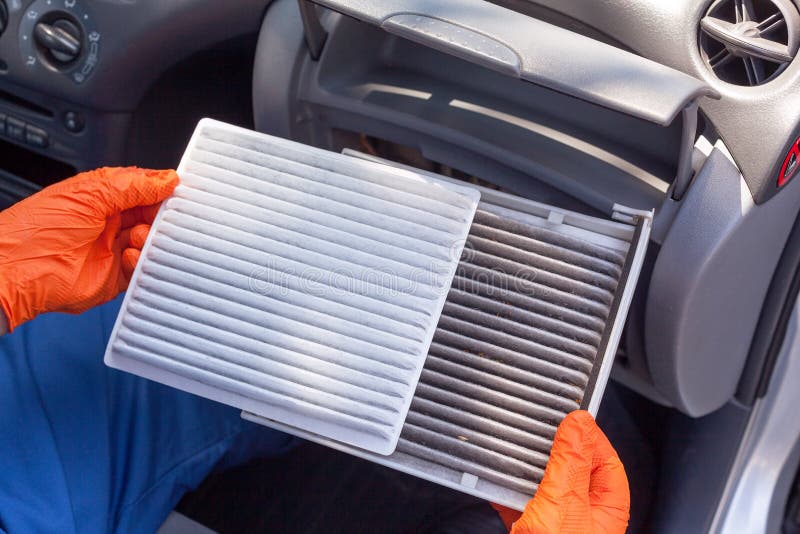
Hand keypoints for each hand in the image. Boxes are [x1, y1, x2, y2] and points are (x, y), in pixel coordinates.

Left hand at [0, 167, 177, 331]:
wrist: (16, 272)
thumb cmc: (37, 229)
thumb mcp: (90, 194)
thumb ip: (132, 185)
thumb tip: (167, 179)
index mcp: (102, 198)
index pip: (143, 191)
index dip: (161, 191)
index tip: (178, 192)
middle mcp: (109, 223)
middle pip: (151, 218)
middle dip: (161, 217)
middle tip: (165, 217)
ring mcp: (112, 250)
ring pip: (150, 243)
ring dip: (150, 239)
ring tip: (139, 237)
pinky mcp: (114, 279)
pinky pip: (142, 270)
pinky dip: (141, 262)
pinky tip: (127, 255)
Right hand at [493, 411, 629, 533]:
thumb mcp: (566, 500)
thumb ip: (572, 459)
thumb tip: (579, 422)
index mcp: (606, 508)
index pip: (605, 459)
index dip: (590, 435)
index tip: (571, 415)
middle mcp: (583, 514)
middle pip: (571, 468)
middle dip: (551, 450)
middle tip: (538, 433)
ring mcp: (556, 522)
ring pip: (542, 483)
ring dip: (524, 470)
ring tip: (513, 457)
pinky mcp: (530, 528)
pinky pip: (519, 499)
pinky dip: (506, 489)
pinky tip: (496, 481)